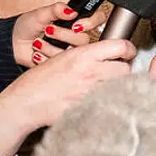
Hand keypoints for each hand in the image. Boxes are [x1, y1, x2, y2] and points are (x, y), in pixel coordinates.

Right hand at [0, 38, 135, 155]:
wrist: (26, 101)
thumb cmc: (41, 80)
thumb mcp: (65, 57)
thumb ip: (88, 55)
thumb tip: (108, 55)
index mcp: (83, 55)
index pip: (120, 47)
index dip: (128, 50)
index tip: (128, 53)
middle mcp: (90, 73)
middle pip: (125, 69)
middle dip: (123, 70)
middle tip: (117, 72)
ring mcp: (91, 93)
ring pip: (120, 87)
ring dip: (118, 86)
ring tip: (107, 86)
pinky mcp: (89, 109)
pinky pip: (109, 103)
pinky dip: (109, 101)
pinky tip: (101, 100)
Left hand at [12, 2, 105, 64]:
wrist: (13, 43)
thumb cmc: (27, 26)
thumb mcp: (40, 13)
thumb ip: (56, 9)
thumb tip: (71, 11)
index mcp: (74, 20)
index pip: (96, 19)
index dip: (90, 23)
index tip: (75, 25)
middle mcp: (75, 36)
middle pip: (85, 39)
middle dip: (64, 35)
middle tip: (48, 30)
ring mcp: (69, 51)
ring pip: (72, 53)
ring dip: (50, 47)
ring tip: (38, 43)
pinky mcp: (61, 64)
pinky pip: (61, 64)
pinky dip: (45, 57)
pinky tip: (37, 53)